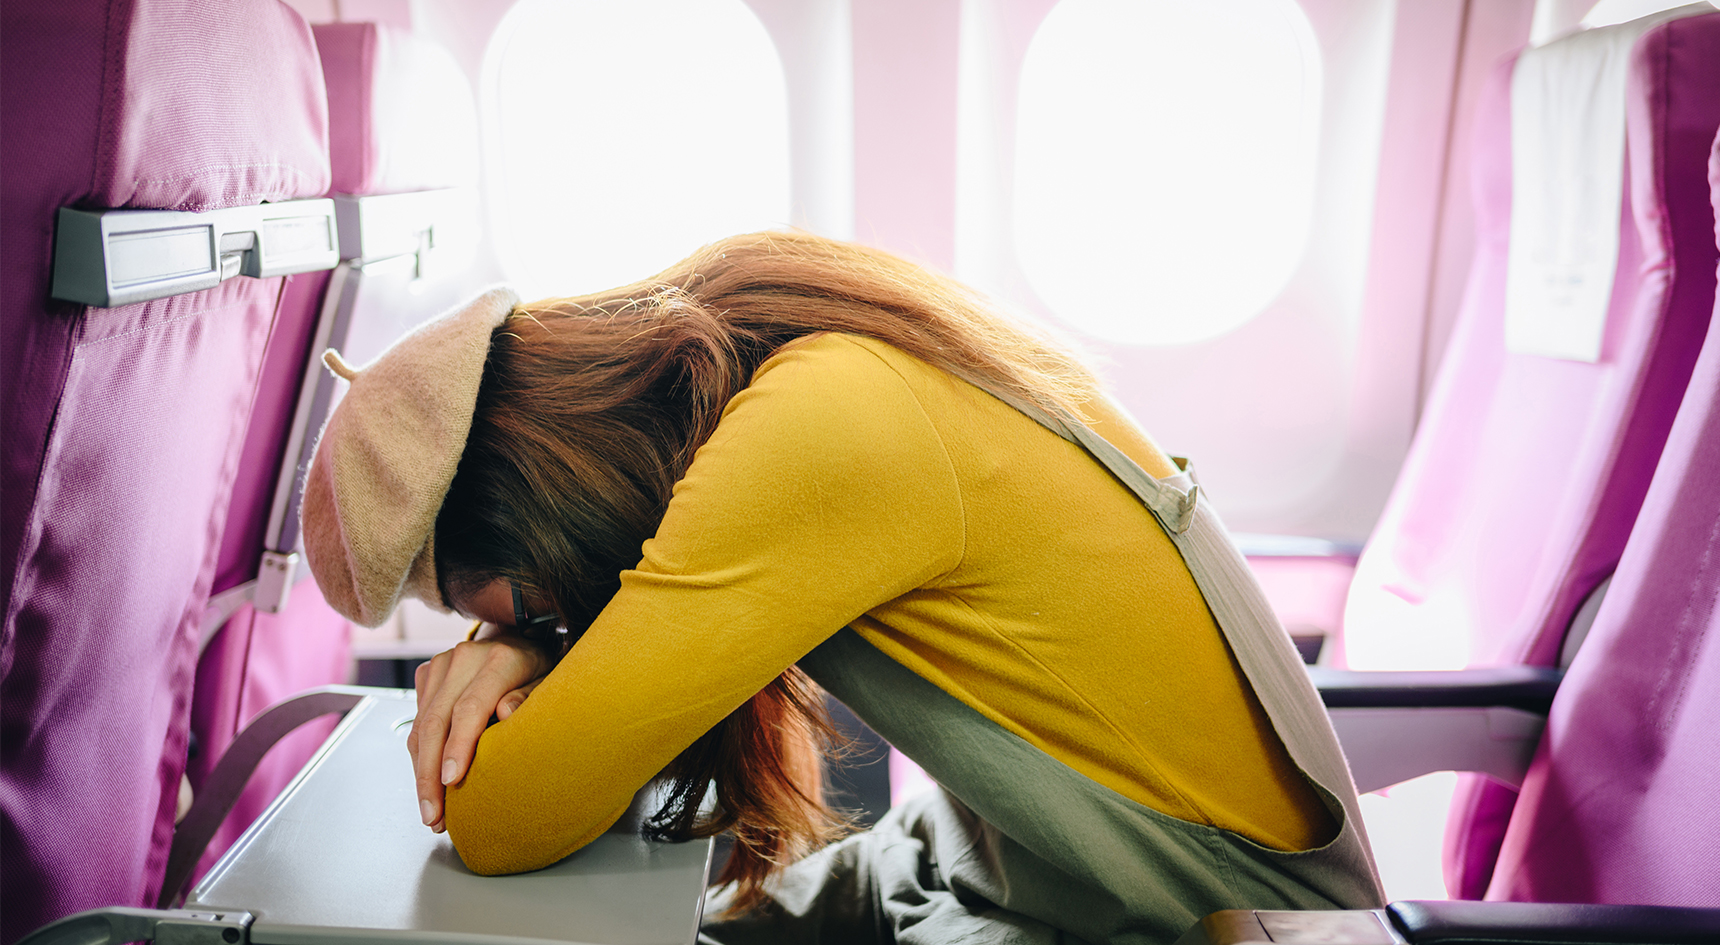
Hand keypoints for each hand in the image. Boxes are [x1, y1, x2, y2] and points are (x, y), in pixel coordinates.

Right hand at [408, 632, 549, 831]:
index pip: (470, 708)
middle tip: (434, 816)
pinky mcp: (428, 672)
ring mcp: (443, 663)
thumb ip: (530, 698)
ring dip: (421, 772)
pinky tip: (429, 783)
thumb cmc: (538, 670)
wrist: (518, 640)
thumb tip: (506, 714)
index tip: (451, 780)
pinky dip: (420, 755)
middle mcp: (466, 657)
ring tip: (431, 810)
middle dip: (429, 775)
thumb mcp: (549, 684)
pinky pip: (417, 720)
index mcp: (501, 659)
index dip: (458, 746)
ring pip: (420, 726)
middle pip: (436, 722)